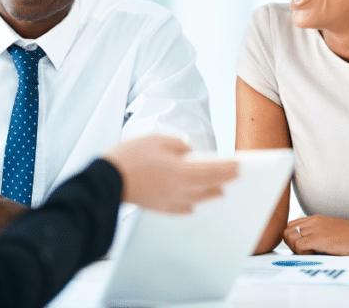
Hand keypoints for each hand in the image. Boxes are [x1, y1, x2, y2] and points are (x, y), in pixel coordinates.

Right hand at [101, 135, 238, 213]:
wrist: (107, 180)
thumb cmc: (130, 157)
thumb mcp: (157, 140)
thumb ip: (178, 145)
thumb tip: (187, 152)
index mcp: (182, 172)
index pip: (214, 170)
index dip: (229, 168)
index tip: (240, 166)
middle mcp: (180, 190)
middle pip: (209, 186)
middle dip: (224, 181)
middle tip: (235, 177)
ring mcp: (169, 201)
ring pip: (197, 199)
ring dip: (211, 194)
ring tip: (220, 191)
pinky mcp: (158, 207)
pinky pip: (181, 209)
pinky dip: (191, 205)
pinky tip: (193, 205)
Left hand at [284, 215, 348, 255]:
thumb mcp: (331, 232)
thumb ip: (317, 234)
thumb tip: (303, 245)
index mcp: (316, 218)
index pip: (291, 225)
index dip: (293, 238)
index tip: (302, 247)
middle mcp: (314, 221)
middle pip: (287, 230)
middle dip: (291, 244)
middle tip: (304, 252)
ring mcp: (316, 228)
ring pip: (290, 237)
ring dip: (297, 249)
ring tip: (311, 253)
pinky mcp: (319, 238)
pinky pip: (299, 246)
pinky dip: (303, 253)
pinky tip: (316, 254)